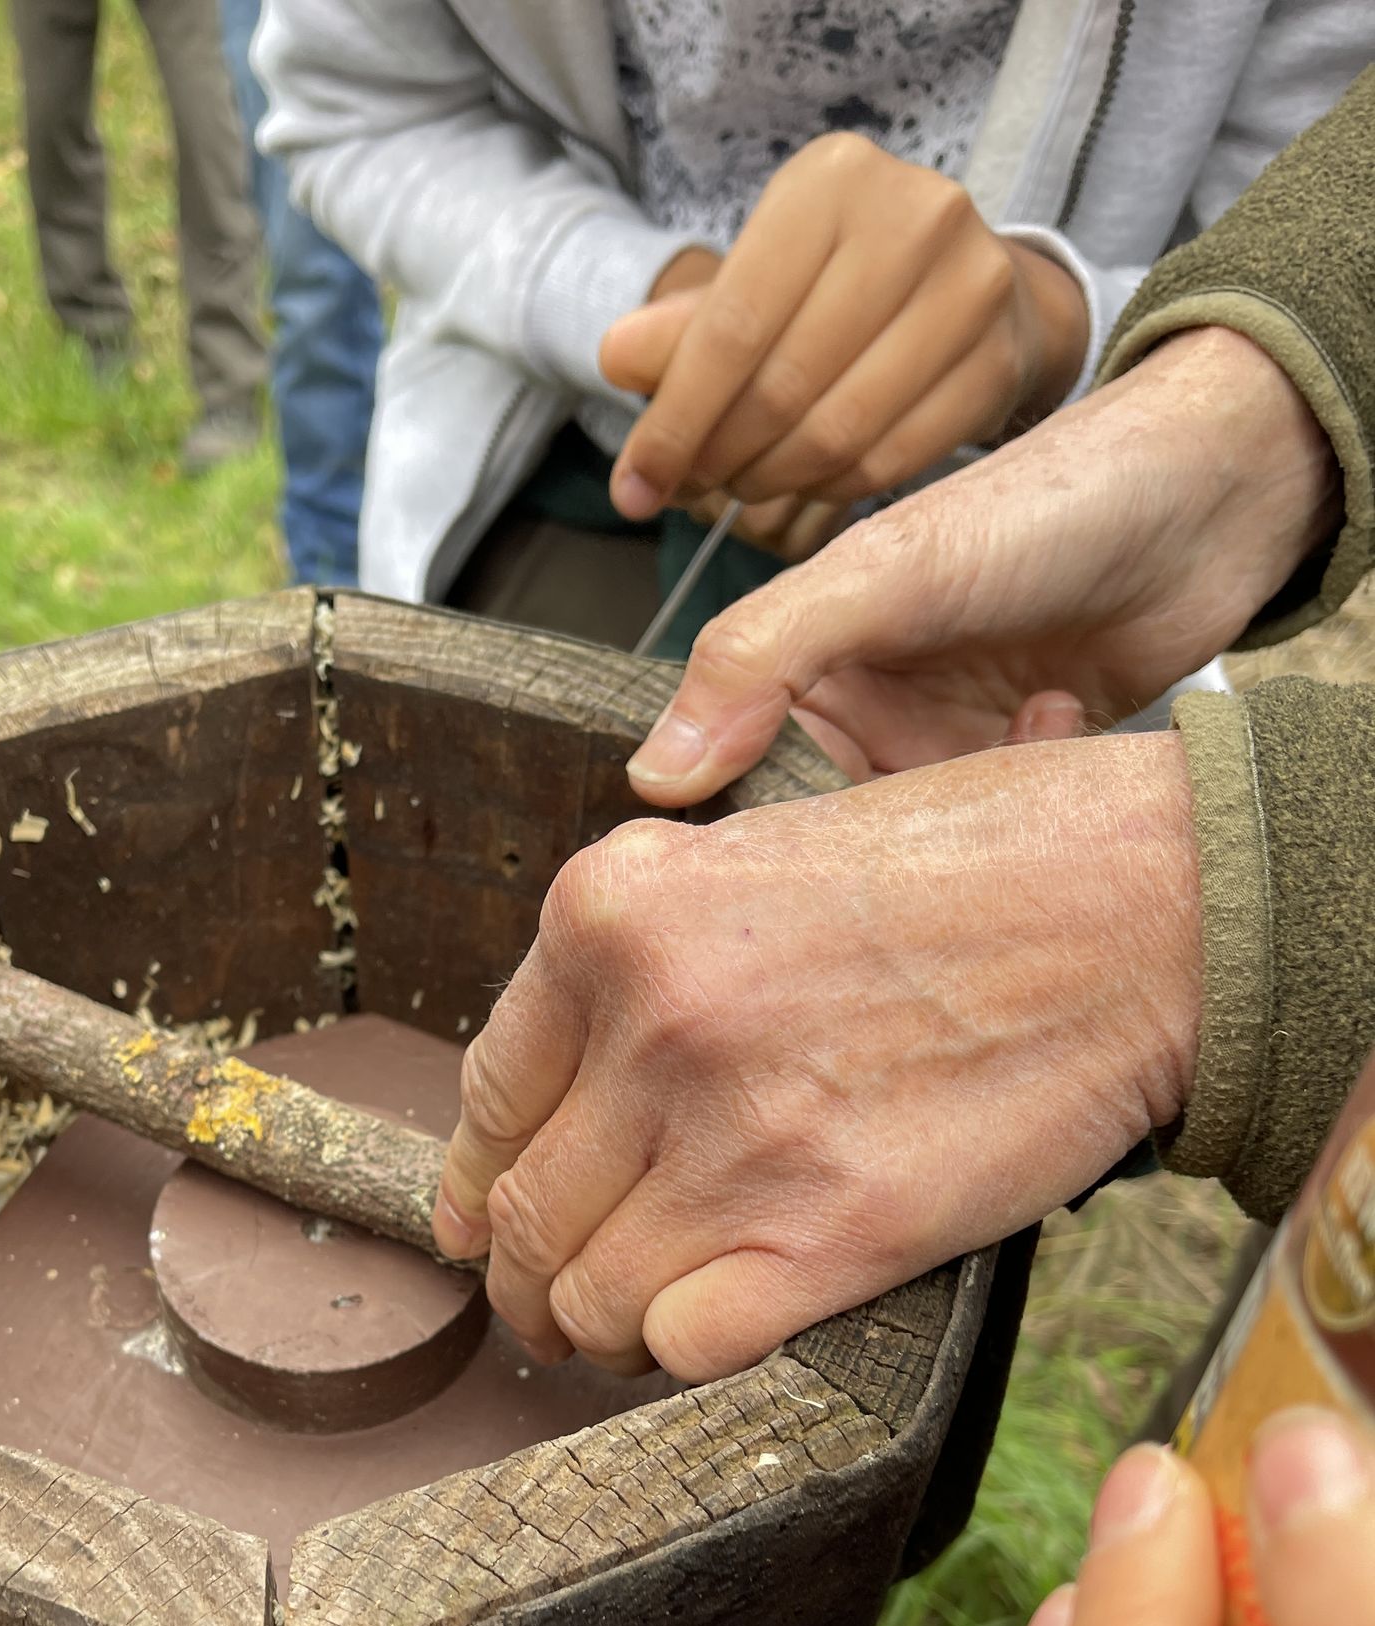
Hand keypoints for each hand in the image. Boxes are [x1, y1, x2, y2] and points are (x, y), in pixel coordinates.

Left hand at [431, 733, 1199, 1379]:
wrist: (1145, 911)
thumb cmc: (979, 867)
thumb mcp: (759, 852)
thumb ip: (648, 961)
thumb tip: (575, 1088)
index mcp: (613, 914)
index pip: (487, 1094)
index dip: (476, 1177)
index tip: (481, 1221)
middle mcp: (650, 1023)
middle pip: (523, 1210)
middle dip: (523, 1278)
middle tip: (547, 1306)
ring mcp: (732, 1137)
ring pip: (584, 1296)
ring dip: (597, 1331)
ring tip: (630, 1331)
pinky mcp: (823, 1238)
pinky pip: (682, 1346)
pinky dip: (684, 1355)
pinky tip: (716, 1334)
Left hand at [600, 134, 1088, 530]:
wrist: (972, 289)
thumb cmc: (842, 286)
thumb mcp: (759, 282)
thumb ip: (686, 328)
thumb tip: (616, 359)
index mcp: (832, 181)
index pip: (731, 324)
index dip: (674, 421)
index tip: (635, 489)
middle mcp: (913, 216)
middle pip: (783, 384)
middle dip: (720, 456)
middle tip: (694, 489)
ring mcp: (971, 287)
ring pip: (837, 431)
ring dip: (772, 479)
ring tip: (745, 484)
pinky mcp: (1000, 360)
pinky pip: (891, 459)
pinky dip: (832, 488)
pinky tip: (807, 485)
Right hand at [626, 326, 1341, 801]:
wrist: (1217, 492)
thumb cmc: (1044, 505)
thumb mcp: (883, 572)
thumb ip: (760, 659)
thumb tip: (653, 774)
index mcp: (803, 662)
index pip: (729, 776)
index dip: (731, 833)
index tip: (743, 889)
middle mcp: (864, 714)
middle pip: (815, 833)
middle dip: (845, 857)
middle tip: (880, 866)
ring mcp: (943, 750)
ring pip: (905, 851)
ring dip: (944, 834)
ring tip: (984, 789)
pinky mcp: (1021, 781)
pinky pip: (994, 841)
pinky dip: (1024, 807)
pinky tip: (1055, 721)